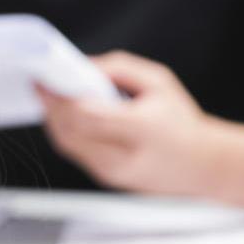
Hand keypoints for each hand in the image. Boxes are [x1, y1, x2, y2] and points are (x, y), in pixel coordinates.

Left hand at [38, 50, 212, 194]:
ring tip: (48, 97)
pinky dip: (64, 131)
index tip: (44, 79)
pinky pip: (74, 152)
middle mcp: (125, 155)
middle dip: (50, 106)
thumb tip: (83, 66)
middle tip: (41, 86)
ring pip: (67, 144)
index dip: (60, 97)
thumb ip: (119, 69)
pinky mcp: (105, 178)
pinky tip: (62, 115)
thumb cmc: (181, 122)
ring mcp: (113, 172)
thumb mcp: (160, 82)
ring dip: (52, 118)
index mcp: (142, 129)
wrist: (203, 165)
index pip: (87, 115)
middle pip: (70, 131)